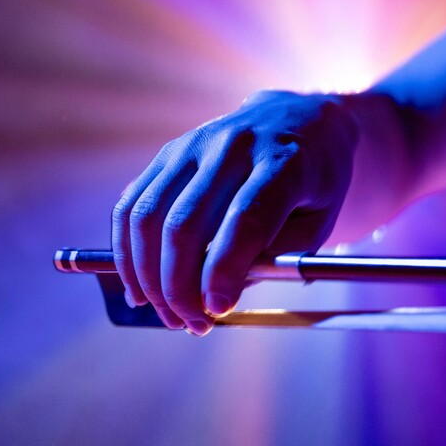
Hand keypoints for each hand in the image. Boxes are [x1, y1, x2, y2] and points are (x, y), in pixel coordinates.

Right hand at [112, 90, 359, 334]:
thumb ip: (276, 257)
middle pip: (186, 223)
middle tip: (192, 324)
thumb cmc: (313, 183)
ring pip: (149, 217)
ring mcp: (193, 145)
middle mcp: (233, 146)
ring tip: (169, 313)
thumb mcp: (319, 223)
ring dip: (148, 276)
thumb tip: (219, 295)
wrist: (297, 121)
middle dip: (180, 286)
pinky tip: (139, 287)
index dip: (225, 268)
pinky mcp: (167, 153)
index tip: (217, 309)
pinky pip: (131, 206)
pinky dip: (127, 253)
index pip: (245, 217)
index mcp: (285, 161)